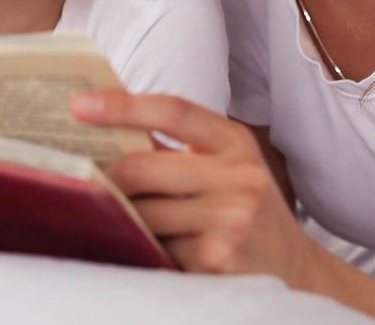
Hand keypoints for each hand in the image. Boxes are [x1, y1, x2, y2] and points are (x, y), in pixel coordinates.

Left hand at [71, 91, 323, 286]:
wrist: (295, 269)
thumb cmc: (244, 209)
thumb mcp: (226, 166)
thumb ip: (177, 148)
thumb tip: (103, 133)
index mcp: (235, 141)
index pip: (174, 110)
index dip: (122, 105)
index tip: (78, 105)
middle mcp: (239, 176)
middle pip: (143, 167)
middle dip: (107, 177)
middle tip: (83, 180)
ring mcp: (230, 220)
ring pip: (143, 213)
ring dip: (122, 216)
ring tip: (115, 216)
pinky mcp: (216, 259)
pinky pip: (156, 248)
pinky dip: (143, 246)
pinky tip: (146, 246)